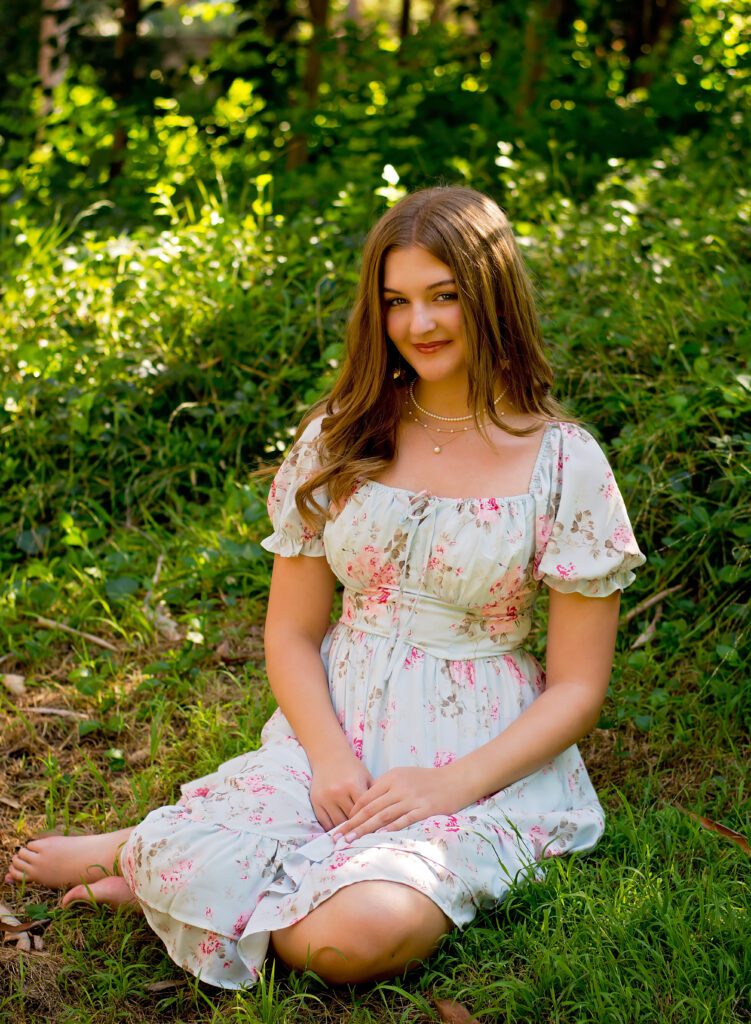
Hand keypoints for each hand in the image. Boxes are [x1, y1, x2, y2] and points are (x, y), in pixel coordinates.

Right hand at [309, 750, 373, 831]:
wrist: (329, 756)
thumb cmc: (351, 767)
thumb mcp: (366, 776)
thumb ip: (373, 795)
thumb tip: (384, 815)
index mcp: (353, 784)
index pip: (364, 809)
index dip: (370, 821)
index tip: (376, 830)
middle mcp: (338, 791)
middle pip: (351, 818)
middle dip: (358, 827)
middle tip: (365, 838)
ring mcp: (325, 797)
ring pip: (338, 822)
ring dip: (345, 830)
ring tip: (353, 837)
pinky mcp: (315, 801)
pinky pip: (324, 822)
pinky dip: (332, 828)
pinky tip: (339, 831)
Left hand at [331, 766, 468, 842]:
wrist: (455, 780)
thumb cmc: (428, 780)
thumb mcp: (404, 776)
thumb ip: (387, 788)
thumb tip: (369, 805)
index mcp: (391, 778)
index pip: (366, 797)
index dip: (352, 813)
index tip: (340, 826)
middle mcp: (399, 787)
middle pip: (370, 808)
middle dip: (352, 824)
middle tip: (338, 838)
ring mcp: (411, 798)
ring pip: (383, 816)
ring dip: (365, 830)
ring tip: (352, 841)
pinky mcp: (424, 809)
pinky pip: (403, 820)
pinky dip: (389, 829)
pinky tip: (378, 838)